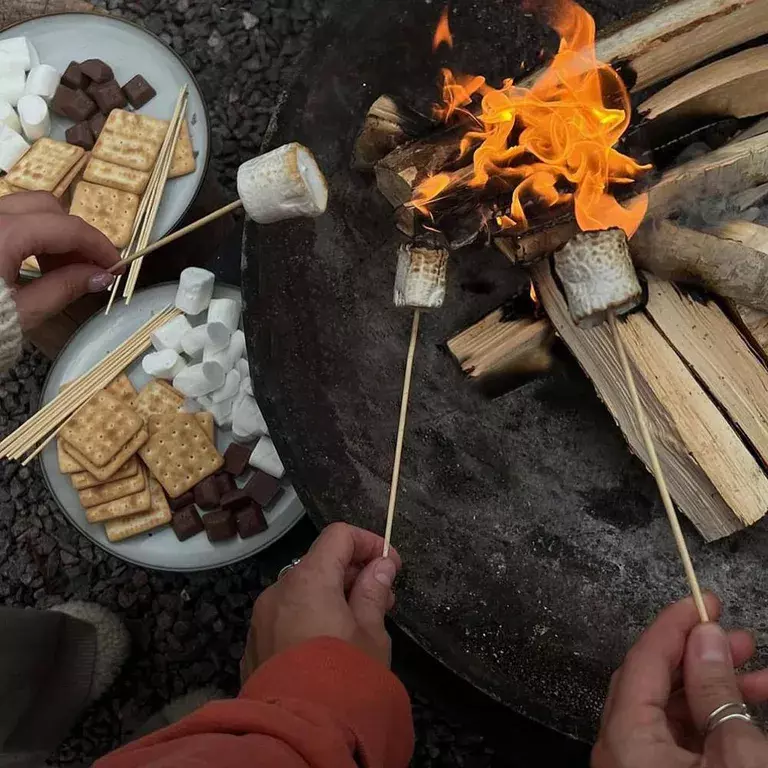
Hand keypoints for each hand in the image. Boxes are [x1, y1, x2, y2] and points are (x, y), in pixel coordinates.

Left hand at [0, 192, 120, 329]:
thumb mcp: (24, 311)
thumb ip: (66, 287)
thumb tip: (102, 276)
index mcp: (3, 235)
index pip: (68, 227)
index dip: (99, 246)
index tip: (117, 267)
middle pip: (47, 207)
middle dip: (74, 235)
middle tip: (88, 270)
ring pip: (25, 208)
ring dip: (52, 234)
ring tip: (61, 271)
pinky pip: (6, 219)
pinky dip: (28, 235)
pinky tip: (33, 265)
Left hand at [242, 523, 401, 678]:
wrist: (299, 734)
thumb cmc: (345, 676)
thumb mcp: (372, 633)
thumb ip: (374, 592)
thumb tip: (381, 566)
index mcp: (308, 579)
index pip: (338, 535)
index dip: (369, 542)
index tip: (391, 564)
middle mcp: (278, 591)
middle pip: (318, 563)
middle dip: (352, 573)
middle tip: (382, 599)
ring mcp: (261, 619)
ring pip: (300, 592)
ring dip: (330, 597)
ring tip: (357, 626)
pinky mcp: (254, 646)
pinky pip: (285, 618)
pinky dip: (308, 619)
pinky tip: (327, 647)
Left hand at [593, 593, 767, 767]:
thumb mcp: (734, 754)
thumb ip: (716, 692)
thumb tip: (706, 637)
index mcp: (624, 738)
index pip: (643, 661)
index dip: (674, 625)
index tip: (704, 601)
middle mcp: (619, 751)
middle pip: (653, 683)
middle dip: (698, 656)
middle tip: (738, 638)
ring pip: (670, 712)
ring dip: (712, 689)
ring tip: (759, 675)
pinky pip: (677, 739)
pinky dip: (709, 721)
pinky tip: (747, 708)